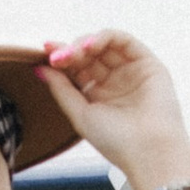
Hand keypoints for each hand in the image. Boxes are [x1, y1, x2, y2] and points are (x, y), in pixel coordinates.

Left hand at [42, 32, 189, 189]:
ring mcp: (131, 71)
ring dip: (85, 43)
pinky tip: (90, 46)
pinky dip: (104, 37)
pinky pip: (124, 41)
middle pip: (88, 55)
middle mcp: (115, 82)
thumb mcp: (80, 114)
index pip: (77, 70)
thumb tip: (40, 67)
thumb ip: (61, 89)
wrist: (149, 151)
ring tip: (75, 52)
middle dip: (71, 52)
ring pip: (104, 45)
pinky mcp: (147, 64)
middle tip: (58, 57)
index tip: (45, 55)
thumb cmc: (116, 141)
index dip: (62, 60)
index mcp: (99, 96)